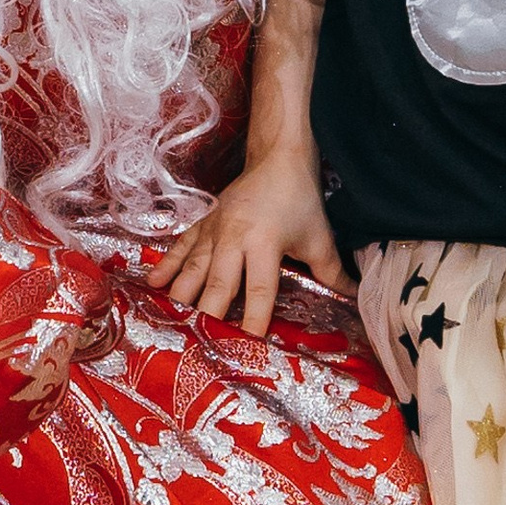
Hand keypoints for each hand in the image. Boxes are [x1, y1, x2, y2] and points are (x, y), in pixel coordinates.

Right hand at [151, 146, 345, 335]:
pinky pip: (181, 247)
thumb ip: (333, 272)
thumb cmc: (300, 199)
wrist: (277, 157)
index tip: (250, 347)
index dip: (255, 320)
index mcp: (265, 243)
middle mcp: (235, 239)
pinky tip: (152, 285)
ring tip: (167, 323)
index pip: (261, 290)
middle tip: (198, 346)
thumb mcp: (319, 237)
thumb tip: (354, 299)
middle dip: (208, 316)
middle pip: (219, 284)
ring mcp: (215, 231)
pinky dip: (166, 265)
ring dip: (181, 296)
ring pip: (193, 268)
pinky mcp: (203, 223)